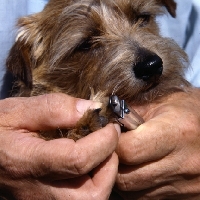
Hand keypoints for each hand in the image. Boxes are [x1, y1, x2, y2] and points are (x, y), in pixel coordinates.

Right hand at [0, 93, 119, 199]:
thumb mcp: (19, 111)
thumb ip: (55, 108)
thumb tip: (92, 108)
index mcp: (27, 163)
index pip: (78, 160)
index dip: (103, 141)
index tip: (111, 125)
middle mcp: (37, 191)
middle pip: (91, 195)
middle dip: (109, 166)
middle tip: (108, 142)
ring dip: (104, 175)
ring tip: (99, 151)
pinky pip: (82, 198)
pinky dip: (95, 180)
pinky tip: (89, 161)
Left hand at [115, 87, 199, 199]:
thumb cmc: (184, 109)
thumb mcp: (159, 102)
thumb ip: (128, 112)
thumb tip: (103, 123)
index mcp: (177, 132)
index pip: (129, 149)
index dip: (112, 143)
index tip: (109, 136)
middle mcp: (183, 163)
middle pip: (128, 177)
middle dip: (111, 162)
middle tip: (110, 149)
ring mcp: (186, 185)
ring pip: (133, 192)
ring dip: (121, 176)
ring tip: (123, 158)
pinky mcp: (186, 196)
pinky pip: (145, 198)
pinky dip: (135, 186)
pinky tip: (138, 169)